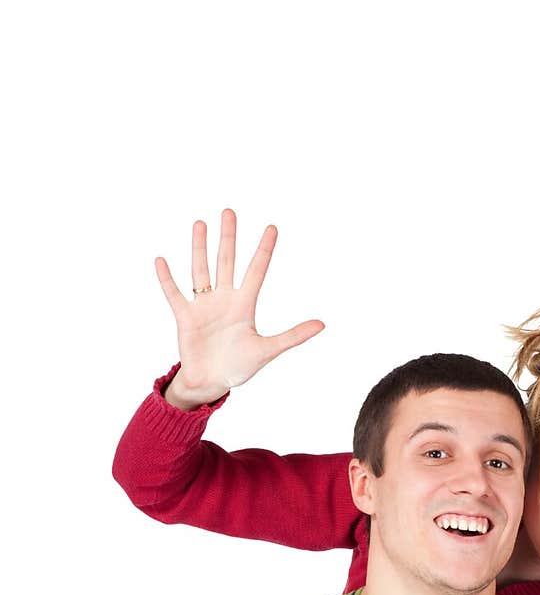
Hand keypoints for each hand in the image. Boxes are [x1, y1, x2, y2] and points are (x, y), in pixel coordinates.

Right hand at [154, 208, 324, 407]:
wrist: (211, 383)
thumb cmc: (239, 367)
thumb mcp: (268, 350)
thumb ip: (293, 336)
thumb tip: (322, 324)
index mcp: (245, 305)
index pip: (256, 271)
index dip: (264, 250)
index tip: (272, 227)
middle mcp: (224, 299)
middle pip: (226, 262)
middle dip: (228, 238)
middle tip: (229, 212)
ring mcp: (203, 306)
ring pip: (201, 270)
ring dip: (200, 248)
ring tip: (200, 224)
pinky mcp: (185, 317)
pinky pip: (174, 294)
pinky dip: (167, 279)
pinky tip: (161, 260)